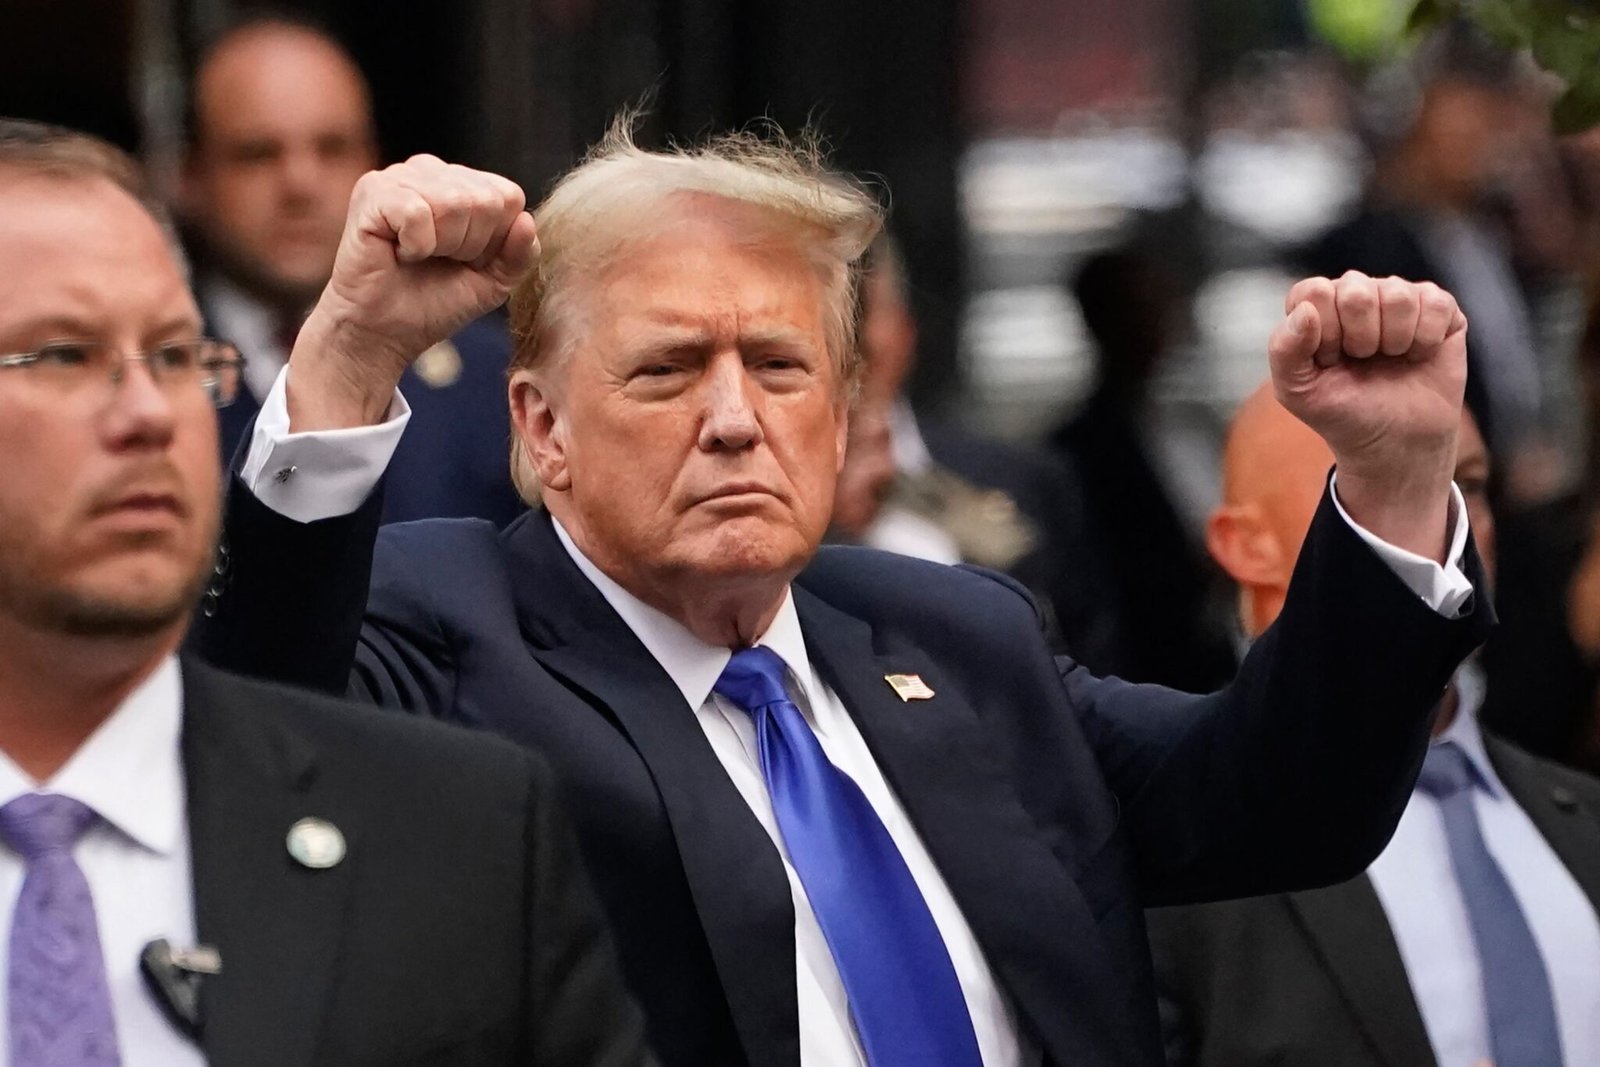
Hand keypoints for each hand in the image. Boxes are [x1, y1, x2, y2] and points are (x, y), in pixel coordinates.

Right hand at [288, 155, 537, 430]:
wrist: (383, 332)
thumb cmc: (434, 303)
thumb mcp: (493, 283)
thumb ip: (520, 255)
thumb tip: (527, 220)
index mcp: (463, 184)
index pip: (508, 196)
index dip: (494, 241)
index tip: (465, 261)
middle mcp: (432, 171)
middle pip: (485, 200)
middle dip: (469, 246)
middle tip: (437, 261)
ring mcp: (400, 176)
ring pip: (454, 203)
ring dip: (442, 246)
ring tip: (417, 257)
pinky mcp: (373, 191)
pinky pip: (417, 213)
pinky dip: (415, 246)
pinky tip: (398, 252)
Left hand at [1268, 271, 1467, 560]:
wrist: (1394, 441)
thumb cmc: (1343, 410)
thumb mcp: (1297, 390)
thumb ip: (1284, 349)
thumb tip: (1306, 311)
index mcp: (1316, 304)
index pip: (1314, 292)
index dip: (1324, 334)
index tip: (1330, 361)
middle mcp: (1356, 291)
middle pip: (1356, 291)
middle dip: (1359, 339)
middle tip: (1363, 361)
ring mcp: (1398, 295)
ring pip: (1398, 295)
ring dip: (1394, 340)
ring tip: (1390, 358)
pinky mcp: (1438, 306)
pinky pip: (1435, 303)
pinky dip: (1425, 340)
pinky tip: (1418, 355)